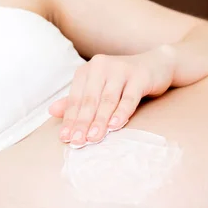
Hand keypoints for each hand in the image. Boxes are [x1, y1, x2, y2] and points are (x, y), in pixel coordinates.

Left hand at [49, 45, 175, 147]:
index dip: (70, 119)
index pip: (75, 99)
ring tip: (93, 138)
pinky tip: (115, 125)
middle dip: (82, 123)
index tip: (65, 138)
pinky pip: (129, 97)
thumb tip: (51, 111)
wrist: (156, 65)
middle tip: (77, 142)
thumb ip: (77, 100)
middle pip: (89, 100)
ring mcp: (120, 70)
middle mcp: (101, 67)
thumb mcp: (98, 89)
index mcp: (88, 71)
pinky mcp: (139, 76)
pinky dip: (121, 112)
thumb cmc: (123, 81)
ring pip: (107, 100)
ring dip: (100, 121)